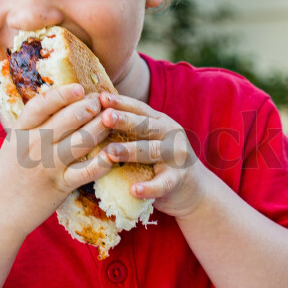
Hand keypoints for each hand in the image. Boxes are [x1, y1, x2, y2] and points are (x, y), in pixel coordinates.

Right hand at [0, 84, 112, 230]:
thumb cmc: (8, 175)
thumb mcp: (14, 145)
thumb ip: (33, 127)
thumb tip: (57, 103)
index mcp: (21, 132)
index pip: (42, 105)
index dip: (63, 94)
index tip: (80, 87)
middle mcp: (34, 145)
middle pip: (69, 118)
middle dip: (91, 106)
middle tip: (104, 102)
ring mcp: (48, 166)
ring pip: (82, 140)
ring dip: (102, 127)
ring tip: (112, 121)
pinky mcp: (60, 186)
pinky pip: (87, 171)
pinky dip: (103, 161)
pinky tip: (113, 153)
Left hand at [99, 91, 208, 218]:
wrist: (194, 189)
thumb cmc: (160, 161)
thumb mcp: (149, 139)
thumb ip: (130, 129)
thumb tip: (94, 116)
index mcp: (160, 122)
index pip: (139, 109)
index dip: (121, 102)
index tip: (101, 97)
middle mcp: (170, 134)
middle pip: (145, 125)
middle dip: (124, 120)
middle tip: (104, 117)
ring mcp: (176, 156)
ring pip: (151, 151)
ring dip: (130, 151)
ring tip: (110, 153)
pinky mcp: (178, 180)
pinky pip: (162, 184)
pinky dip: (149, 188)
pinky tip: (134, 190)